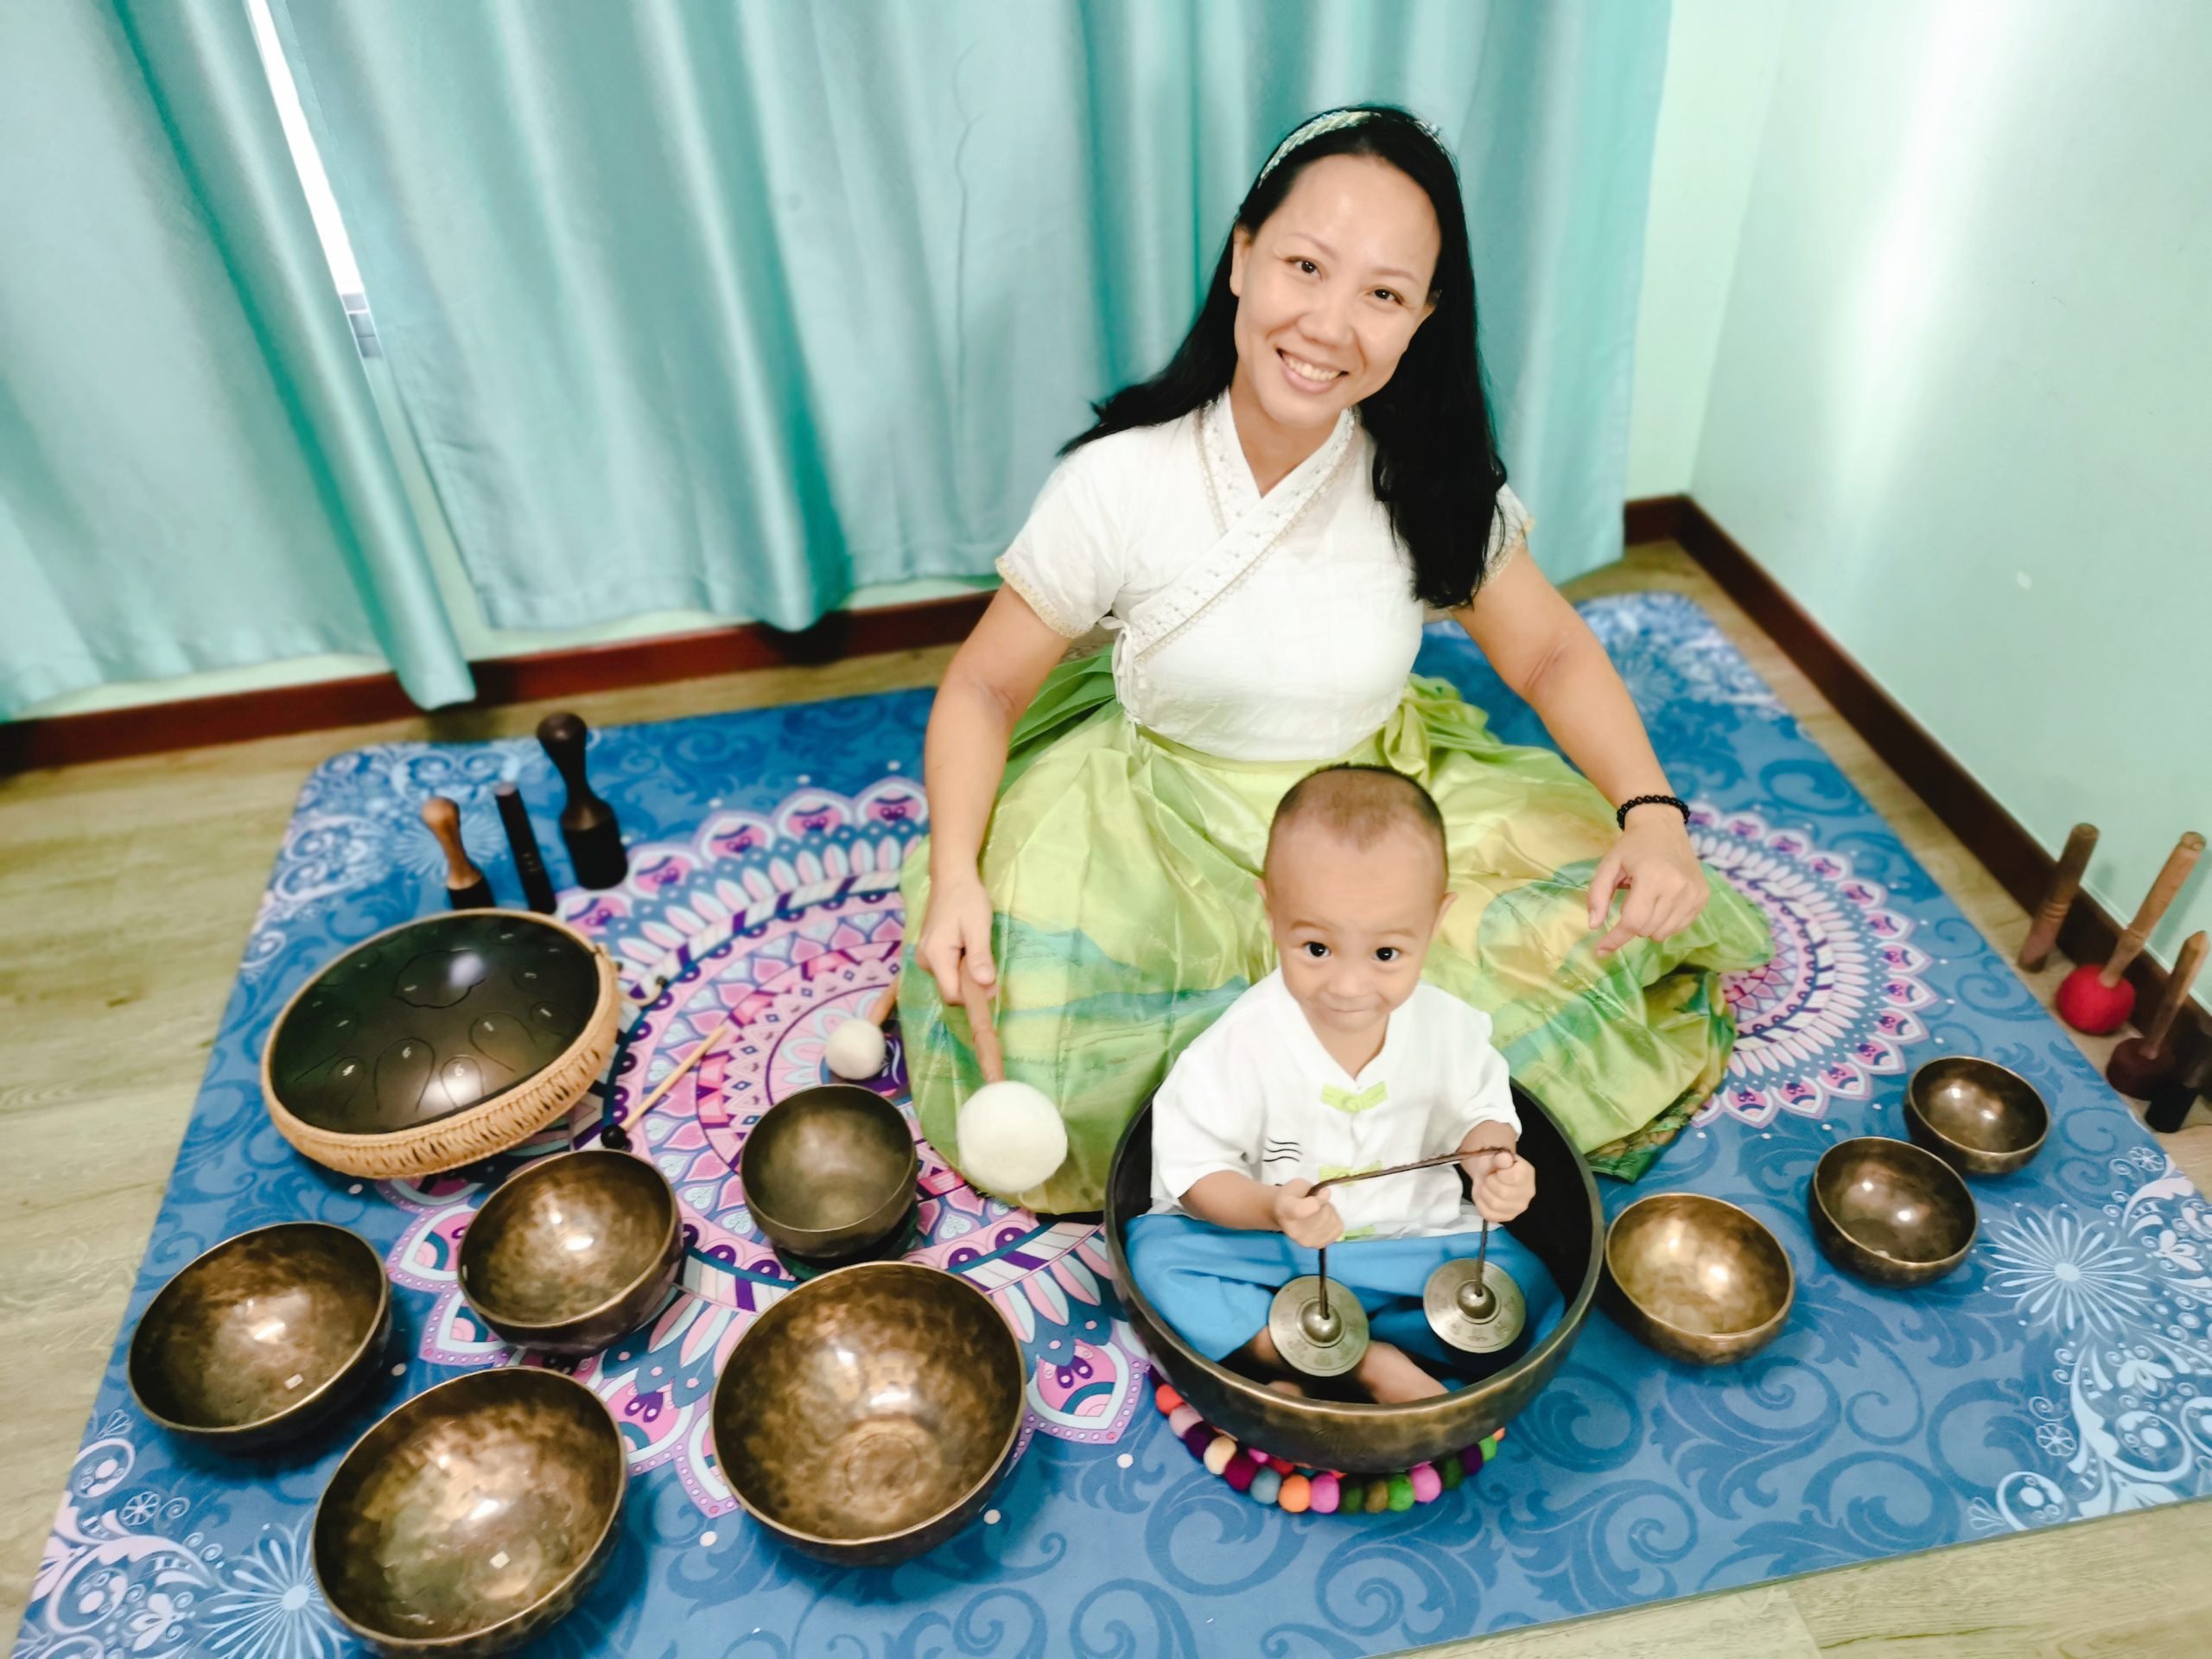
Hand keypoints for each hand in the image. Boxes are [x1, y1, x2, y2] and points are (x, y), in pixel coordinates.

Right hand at [918, 872, 995, 1002]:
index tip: (993, 984)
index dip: (974, 996)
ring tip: (977, 951)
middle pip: (950, 989)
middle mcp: (924, 960)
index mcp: (935, 956)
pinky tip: (968, 949)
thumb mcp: (978, 927)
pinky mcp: (928, 953)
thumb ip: (980, 957)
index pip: (952, 994)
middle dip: (971, 985)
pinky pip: (946, 970)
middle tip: (988, 963)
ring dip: (966, 975)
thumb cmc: (967, 899)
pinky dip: (960, 967)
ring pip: (949, 980)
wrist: (952, 878)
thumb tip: (985, 984)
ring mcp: (924, 957)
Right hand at [1272, 1179, 1344, 1248]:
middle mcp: (1294, 1231)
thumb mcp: (1298, 1185)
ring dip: (1331, 1212)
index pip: (1301, 1210)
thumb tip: (1326, 1195)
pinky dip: (1335, 1221)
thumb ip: (1313, 1189)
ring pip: (1333, 1222)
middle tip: (1317, 1202)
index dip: (1317, 1200)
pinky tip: (1325, 1220)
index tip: (1321, 1192)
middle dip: (1325, 1205)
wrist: (1282, 1214)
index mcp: (1285, 1210)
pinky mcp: (1318, 1245)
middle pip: (1323, 1216)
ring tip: (1319, 1211)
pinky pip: (1338, 1229)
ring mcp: (1306, 1241)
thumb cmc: (1291, 1196)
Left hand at [1464, 1148, 1534, 1223]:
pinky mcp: (1507, 1217)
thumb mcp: (1497, 1156)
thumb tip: (1504, 1159)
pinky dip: (1481, 1204)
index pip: (1514, 1178)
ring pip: (1494, 1204)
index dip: (1500, 1173)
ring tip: (1486, 1186)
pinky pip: (1488, 1214)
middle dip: (1489, 1182)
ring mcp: (1518, 1208)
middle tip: (1489, 1178)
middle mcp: (1528, 1193)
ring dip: (1484, 1193)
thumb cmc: (1496, 1165)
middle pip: (1503, 1193)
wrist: (1490, 1174)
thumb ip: (1501, 1158)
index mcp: (1527, 1174)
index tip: (1498, 1171)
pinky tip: (1484, 1196)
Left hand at [1588, 809, 1709, 957]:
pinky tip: (1661, 903)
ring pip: (1663, 933)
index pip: (1633, 922)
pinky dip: (1665, 923)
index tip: (1600, 950)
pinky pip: (1680, 927)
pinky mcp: (1703, 897)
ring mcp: (1694, 894)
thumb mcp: (1607, 866)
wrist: (1663, 827)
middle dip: (1631, 925)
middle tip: (1630, 903)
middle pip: (1646, 930)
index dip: (1615, 938)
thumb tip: (1594, 926)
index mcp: (1652, 878)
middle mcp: (1678, 888)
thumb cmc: (1632, 847)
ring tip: (1646, 901)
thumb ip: (1597, 895)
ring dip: (1648, 926)